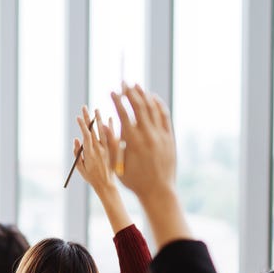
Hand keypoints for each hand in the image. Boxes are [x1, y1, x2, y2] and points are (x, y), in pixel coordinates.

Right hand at [74, 107, 117, 194]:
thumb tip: (76, 140)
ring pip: (103, 131)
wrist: (106, 185)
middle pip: (93, 130)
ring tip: (96, 109)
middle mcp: (99, 149)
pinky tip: (110, 119)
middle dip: (88, 118)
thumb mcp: (80, 168)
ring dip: (99, 120)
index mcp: (89, 153)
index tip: (78, 117)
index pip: (86, 135)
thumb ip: (77, 153)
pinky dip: (111, 128)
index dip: (82, 125)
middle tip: (84, 107)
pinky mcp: (113, 151)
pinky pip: (112, 137)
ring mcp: (107, 149)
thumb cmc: (91, 177)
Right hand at [109, 83, 175, 202]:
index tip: (112, 91)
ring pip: (152, 108)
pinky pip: (164, 116)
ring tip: (136, 86)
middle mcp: (148, 135)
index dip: (117, 100)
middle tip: (124, 82)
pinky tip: (152, 98)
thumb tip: (104, 126)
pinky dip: (158, 105)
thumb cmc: (134, 180)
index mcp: (133, 141)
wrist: (157, 190)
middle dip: (130, 92)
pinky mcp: (169, 138)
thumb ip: (111, 144)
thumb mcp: (117, 164)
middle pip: (139, 106)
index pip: (123, 113)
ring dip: (144, 95)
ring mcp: (160, 135)